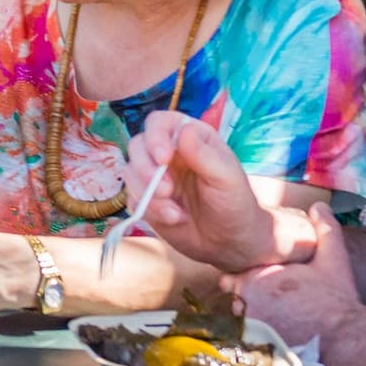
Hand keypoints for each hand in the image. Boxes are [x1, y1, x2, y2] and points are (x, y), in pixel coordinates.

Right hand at [124, 111, 279, 273]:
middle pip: (137, 145)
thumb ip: (205, 154)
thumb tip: (184, 130)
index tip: (163, 159)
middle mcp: (168, 153)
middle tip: (166, 191)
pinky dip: (148, 210)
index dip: (155, 136)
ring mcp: (154, 177)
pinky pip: (132, 198)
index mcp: (189, 139)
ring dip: (148, 194)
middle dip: (146, 170)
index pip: (160, 123)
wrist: (229, 243)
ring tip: (175, 213)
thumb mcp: (227, 178)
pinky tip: (173, 219)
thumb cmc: (235, 204)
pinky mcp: (146, 200)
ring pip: (130, 172)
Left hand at [224, 203, 365, 350]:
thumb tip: (318, 206)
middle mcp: (247, 305)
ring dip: (251, 321)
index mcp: (258, 280)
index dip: (247, 280)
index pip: (233, 278)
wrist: (347, 342)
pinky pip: (248, 344)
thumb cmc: (337, 301)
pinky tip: (277, 339)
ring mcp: (251, 331)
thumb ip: (324, 230)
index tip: (263, 284)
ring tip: (277, 321)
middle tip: (272, 304)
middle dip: (247, 300)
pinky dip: (256, 341)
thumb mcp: (334, 260)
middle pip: (235, 301)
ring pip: (240, 323)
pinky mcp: (259, 352)